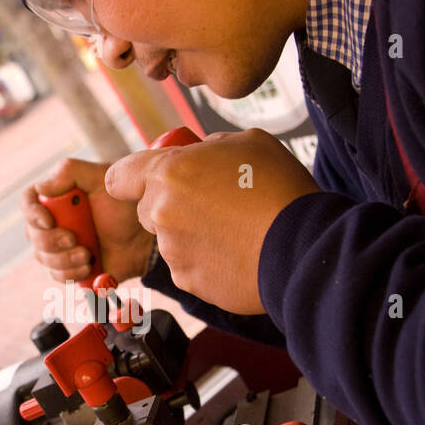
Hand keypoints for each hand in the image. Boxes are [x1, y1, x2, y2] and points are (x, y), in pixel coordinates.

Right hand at [21, 156, 155, 284]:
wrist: (144, 238)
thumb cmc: (124, 203)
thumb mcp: (102, 178)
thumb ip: (71, 172)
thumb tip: (41, 188)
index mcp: (56, 197)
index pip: (28, 203)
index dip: (32, 214)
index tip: (48, 221)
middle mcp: (52, 223)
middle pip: (33, 235)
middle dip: (51, 241)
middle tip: (74, 239)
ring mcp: (59, 247)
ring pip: (43, 258)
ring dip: (63, 259)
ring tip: (87, 254)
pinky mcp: (70, 268)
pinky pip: (57, 276)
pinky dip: (70, 273)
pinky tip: (88, 266)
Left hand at [104, 129, 320, 313]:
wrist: (304, 245)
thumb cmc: (278, 188)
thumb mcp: (246, 142)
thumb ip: (208, 148)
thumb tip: (198, 156)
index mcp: (169, 174)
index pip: (120, 177)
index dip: (131, 178)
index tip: (143, 181)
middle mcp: (162, 214)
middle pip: (146, 210)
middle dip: (170, 206)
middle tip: (211, 204)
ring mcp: (174, 253)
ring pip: (170, 240)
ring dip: (192, 234)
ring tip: (234, 230)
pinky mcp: (189, 282)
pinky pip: (189, 267)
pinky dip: (206, 261)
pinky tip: (236, 252)